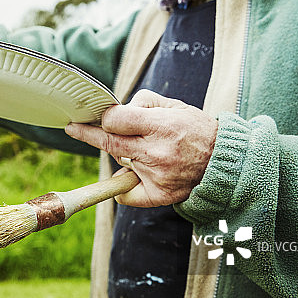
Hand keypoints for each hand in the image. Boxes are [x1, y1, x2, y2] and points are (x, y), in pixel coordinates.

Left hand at [64, 89, 217, 206]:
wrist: (223, 162)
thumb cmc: (196, 129)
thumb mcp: (173, 105)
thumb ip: (141, 103)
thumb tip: (114, 112)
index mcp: (161, 126)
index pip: (115, 121)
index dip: (105, 117)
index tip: (97, 117)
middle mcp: (157, 152)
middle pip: (109, 143)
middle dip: (87, 133)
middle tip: (74, 128)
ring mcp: (157, 176)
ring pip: (119, 162)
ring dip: (122, 154)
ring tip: (145, 150)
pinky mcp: (159, 195)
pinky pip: (126, 194)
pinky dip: (122, 187)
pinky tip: (129, 177)